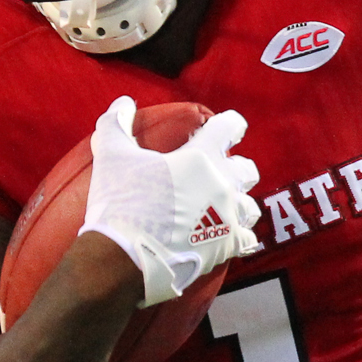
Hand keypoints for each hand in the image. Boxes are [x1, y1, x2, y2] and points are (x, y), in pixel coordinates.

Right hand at [81, 96, 260, 306]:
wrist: (124, 258)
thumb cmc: (120, 203)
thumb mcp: (110, 156)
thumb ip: (116, 125)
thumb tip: (122, 103)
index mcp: (201, 158)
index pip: (229, 127)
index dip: (230, 124)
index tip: (228, 126)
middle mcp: (222, 185)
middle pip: (246, 170)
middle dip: (236, 168)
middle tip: (221, 172)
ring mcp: (228, 218)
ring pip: (250, 207)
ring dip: (240, 204)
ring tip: (225, 207)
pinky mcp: (227, 247)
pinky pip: (247, 240)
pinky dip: (239, 238)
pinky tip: (227, 237)